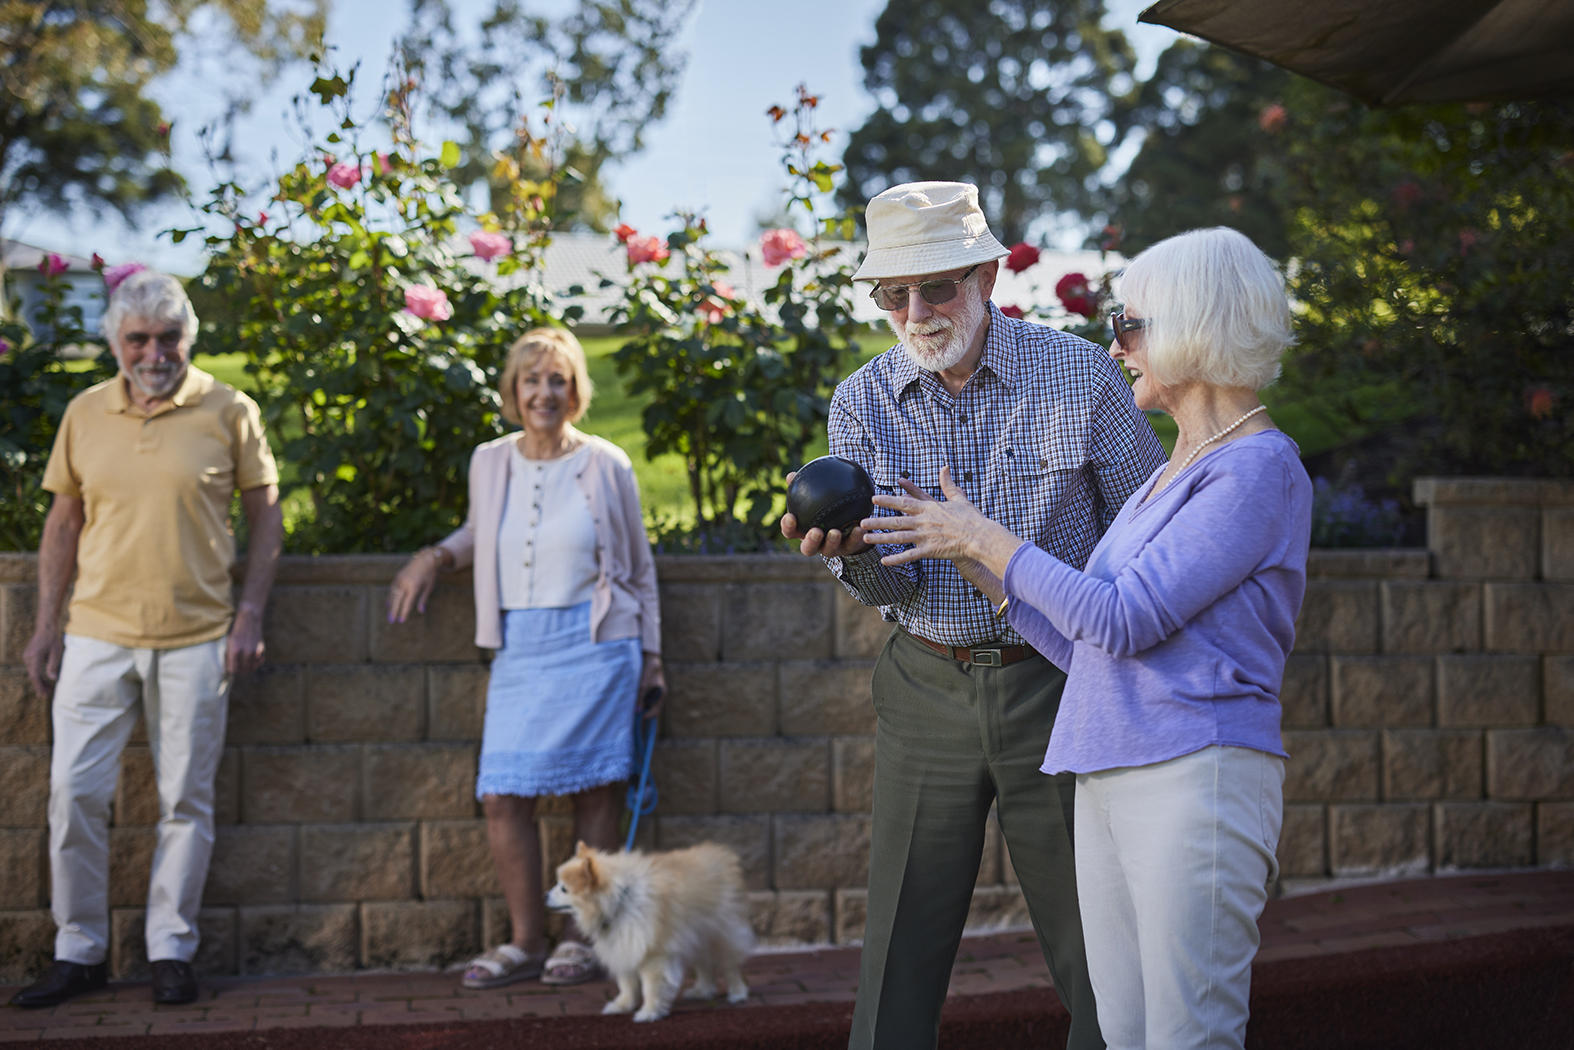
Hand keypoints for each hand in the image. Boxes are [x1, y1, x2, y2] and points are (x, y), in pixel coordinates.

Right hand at [23, 627, 63, 699]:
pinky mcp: (28, 656)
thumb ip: (53, 666)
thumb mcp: (56, 652)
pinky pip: (32, 668)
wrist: (45, 628)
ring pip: (32, 672)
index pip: (35, 675)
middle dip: (39, 685)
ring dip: (39, 680)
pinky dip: (37, 674)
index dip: (39, 686)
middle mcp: (28, 657)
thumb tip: (52, 679)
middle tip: (45, 695)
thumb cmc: (53, 639)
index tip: (42, 694)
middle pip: (33, 675)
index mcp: (34, 657)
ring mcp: (26, 656)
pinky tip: (44, 679)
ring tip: (47, 689)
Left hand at [226, 603, 265, 675]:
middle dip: (239, 670)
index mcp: (235, 651)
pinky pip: (259, 663)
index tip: (230, 667)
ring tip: (244, 664)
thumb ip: (229, 655)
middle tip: (237, 666)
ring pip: (251, 669)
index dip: (231, 670)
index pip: (233, 670)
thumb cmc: (236, 630)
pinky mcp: (262, 650)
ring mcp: (255, 652)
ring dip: (247, 668)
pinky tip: (252, 659)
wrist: (249, 619)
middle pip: (242, 671)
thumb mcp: (229, 642)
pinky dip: (255, 663)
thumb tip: (228, 667)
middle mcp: (246, 653)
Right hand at [388, 550, 440, 622]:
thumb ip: (423, 599)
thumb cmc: (429, 574)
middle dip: (394, 611)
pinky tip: (389, 604)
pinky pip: (392, 588)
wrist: (425, 558)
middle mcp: (405, 583)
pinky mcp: (398, 576)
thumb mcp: (429, 587)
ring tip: (390, 615)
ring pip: (393, 594)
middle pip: (397, 600)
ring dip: (391, 605)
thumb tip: (421, 611)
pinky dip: (390, 596)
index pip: (407, 603)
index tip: (401, 621)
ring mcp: (400, 579)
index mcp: (414, 586)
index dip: (404, 612)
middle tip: (391, 621)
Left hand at [637, 653, 665, 719]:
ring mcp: (655, 690)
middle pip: (652, 707)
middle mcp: (659, 694)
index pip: (656, 710)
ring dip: (642, 705)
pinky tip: (635, 699)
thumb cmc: (649, 672)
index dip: (648, 715)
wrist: (650, 658)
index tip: (640, 717)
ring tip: (634, 707)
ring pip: (648, 702)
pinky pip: (646, 696)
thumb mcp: (643, 686)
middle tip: (635, 714)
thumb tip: (638, 710)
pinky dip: (641, 699)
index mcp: (662, 695)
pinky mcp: (650, 687)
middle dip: (644, 711)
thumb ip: (641, 698)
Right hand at [779, 471, 871, 556]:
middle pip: (808, 548)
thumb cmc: (825, 507)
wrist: (848, 521)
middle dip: (811, 541)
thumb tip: (791, 475)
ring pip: (829, 550)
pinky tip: (860, 528)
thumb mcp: (815, 496)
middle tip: (816, 531)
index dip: (787, 527)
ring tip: (835, 532)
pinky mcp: (848, 548)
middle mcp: (815, 543)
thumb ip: (803, 487)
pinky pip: (851, 544)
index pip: (790, 531)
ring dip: (832, 542)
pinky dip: (855, 537)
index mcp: (803, 531)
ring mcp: (831, 548)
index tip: (790, 516)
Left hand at [861, 466, 1008, 566]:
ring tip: (866, 538)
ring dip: (881, 538)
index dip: (888, 500)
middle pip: (896, 520)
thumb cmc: (971, 519)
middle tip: (862, 522)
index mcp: (929, 508)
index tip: (874, 498)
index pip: (904, 502)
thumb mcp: (959, 498)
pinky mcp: (930, 550)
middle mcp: (924, 521)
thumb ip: (948, 484)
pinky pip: (910, 555)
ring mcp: (926, 536)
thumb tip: (945, 468)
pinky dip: (897, 559)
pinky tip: (884, 561)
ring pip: (899, 537)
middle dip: (878, 520)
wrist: (980, 536)